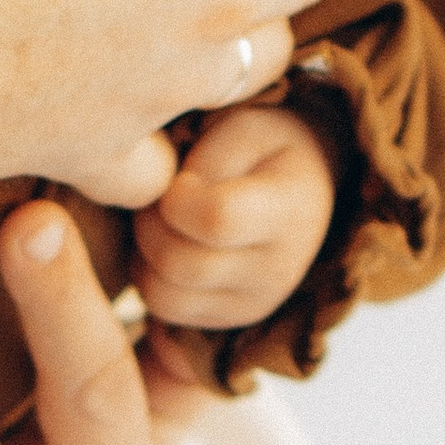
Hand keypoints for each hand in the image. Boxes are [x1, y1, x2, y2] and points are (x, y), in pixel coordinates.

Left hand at [131, 103, 338, 333]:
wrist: (300, 188)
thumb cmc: (261, 148)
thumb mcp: (242, 126)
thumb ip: (206, 155)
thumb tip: (168, 200)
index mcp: (289, 210)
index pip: (215, 219)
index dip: (175, 195)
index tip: (178, 176)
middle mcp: (279, 269)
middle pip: (180, 263)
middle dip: (149, 223)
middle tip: (156, 195)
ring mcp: (255, 303)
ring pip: (162, 295)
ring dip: (144, 253)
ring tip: (162, 219)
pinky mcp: (230, 318)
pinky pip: (163, 309)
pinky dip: (151, 276)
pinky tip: (169, 242)